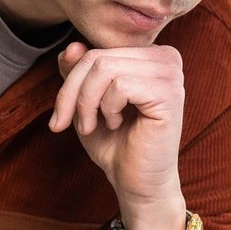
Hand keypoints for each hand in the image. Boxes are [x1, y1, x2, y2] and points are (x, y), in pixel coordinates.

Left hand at [49, 42, 185, 218]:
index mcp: (149, 55)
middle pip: (97, 57)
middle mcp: (165, 57)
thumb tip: (71, 46)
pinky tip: (117, 124)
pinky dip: (108, 108)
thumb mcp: (87, 102)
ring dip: (87, 103)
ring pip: (104, 68)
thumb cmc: (115, 143)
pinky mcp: (170, 94)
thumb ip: (79, 72)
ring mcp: (171, 74)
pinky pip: (121, 85)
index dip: (69, 81)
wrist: (136, 182)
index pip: (96, 50)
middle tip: (68, 123)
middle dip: (72, 94)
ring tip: (95, 124)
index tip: (59, 116)